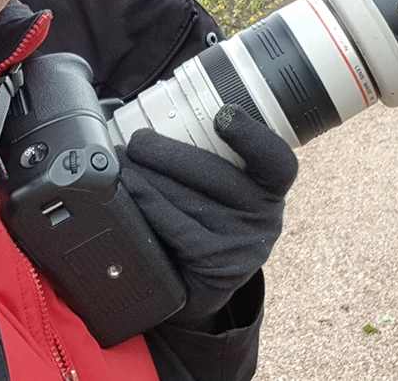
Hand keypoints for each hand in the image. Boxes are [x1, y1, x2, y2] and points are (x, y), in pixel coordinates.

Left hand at [118, 105, 297, 326]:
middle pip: (214, 174)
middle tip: (136, 142)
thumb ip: (213, 156)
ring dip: (145, 177)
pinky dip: (146, 206)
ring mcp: (241, 245)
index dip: (252, 136)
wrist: (202, 285)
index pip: (276, 160)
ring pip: (185, 199)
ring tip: (121, 164)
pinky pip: (173, 228)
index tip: (223, 116)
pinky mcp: (214, 268)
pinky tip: (127, 193)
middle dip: (165, 152)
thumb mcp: (227, 191)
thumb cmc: (208, 220)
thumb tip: (163, 112)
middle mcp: (264, 217)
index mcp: (270, 188)